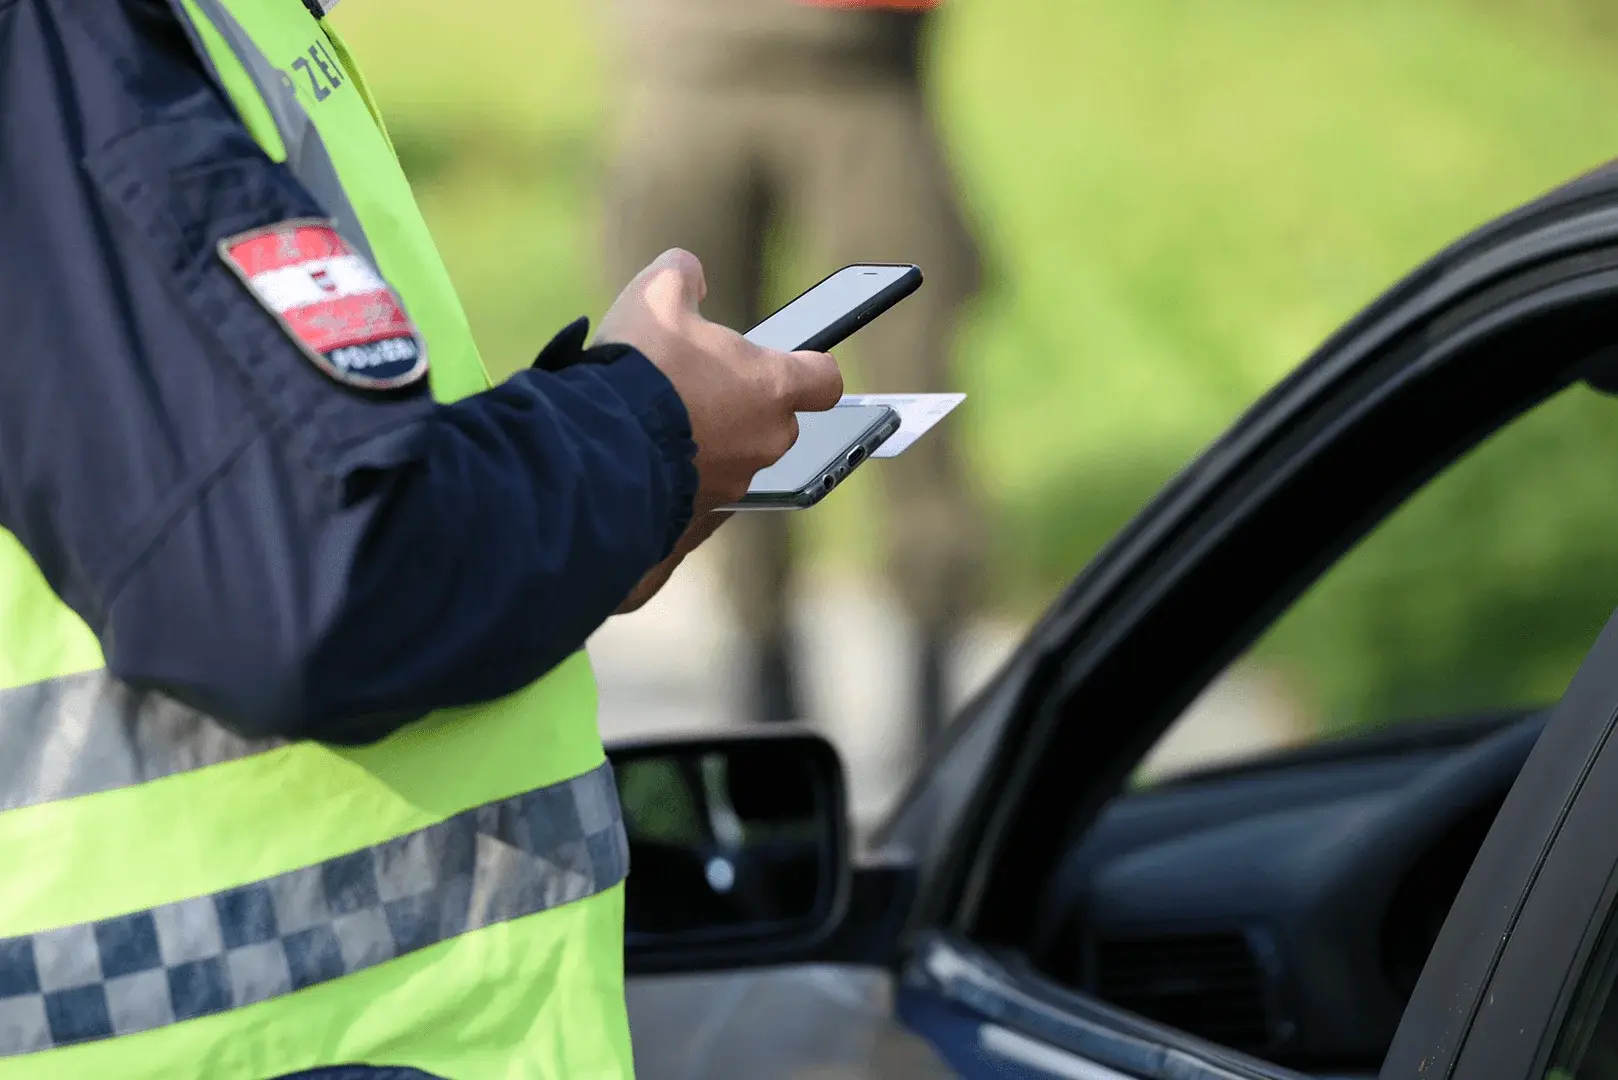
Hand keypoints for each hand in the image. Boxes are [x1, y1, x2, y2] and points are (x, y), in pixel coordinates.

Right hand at [598, 249, 843, 611]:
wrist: (595, 449)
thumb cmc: (639, 369)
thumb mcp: (656, 295)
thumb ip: (682, 274)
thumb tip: (689, 272)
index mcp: (772, 387)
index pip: (825, 378)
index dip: (810, 366)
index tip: (792, 360)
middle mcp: (765, 441)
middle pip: (777, 420)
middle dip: (746, 403)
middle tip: (699, 383)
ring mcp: (736, 484)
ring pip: (737, 457)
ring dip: (711, 440)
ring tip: (660, 418)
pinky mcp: (699, 516)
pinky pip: (702, 489)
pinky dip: (682, 473)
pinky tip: (645, 453)